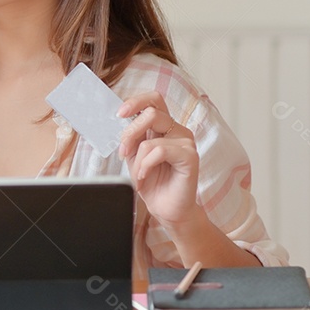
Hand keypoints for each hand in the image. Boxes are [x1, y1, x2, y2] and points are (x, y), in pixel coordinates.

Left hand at [118, 92, 200, 225]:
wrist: (166, 208)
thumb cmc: (152, 182)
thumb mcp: (134, 155)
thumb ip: (130, 136)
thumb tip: (120, 120)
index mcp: (164, 126)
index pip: (154, 100)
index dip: (136, 102)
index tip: (120, 114)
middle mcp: (177, 130)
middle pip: (152, 112)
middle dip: (130, 132)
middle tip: (123, 151)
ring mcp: (186, 142)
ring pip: (152, 136)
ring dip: (137, 157)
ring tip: (138, 173)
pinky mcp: (190, 156)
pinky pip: (160, 151)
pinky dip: (146, 164)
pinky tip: (144, 176)